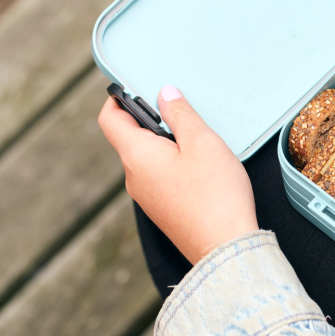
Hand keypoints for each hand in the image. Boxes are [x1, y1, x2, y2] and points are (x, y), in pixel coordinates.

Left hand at [98, 85, 258, 264]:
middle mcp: (133, 177)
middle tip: (181, 113)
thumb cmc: (215, 194)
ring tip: (198, 142)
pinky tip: (200, 168)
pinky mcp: (162, 210)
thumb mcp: (202, 141)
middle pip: (130, 138)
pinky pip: (159, 178)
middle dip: (151, 121)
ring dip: (166, 144)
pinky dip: (173, 165)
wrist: (225, 247)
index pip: (109, 118)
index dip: (118, 98)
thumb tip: (165, 95)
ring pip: (147, 159)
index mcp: (136, 155)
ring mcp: (146, 197)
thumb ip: (181, 114)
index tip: (136, 87)